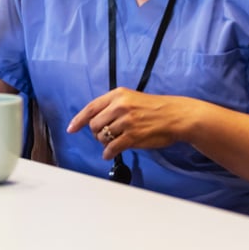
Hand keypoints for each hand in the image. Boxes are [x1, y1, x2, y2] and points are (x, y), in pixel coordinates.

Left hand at [67, 88, 198, 159]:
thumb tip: (94, 119)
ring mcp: (126, 122)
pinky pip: (112, 148)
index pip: (90, 108)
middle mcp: (120, 107)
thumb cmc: (155, 108)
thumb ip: (112, 106)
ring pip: (102, 137)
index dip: (78, 120)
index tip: (71, 129)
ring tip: (112, 142)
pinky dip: (108, 153)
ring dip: (104, 143)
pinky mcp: (133, 136)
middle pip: (93, 124)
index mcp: (117, 95)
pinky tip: (110, 154)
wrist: (177, 116)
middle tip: (104, 135)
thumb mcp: (131, 98)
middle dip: (96, 133)